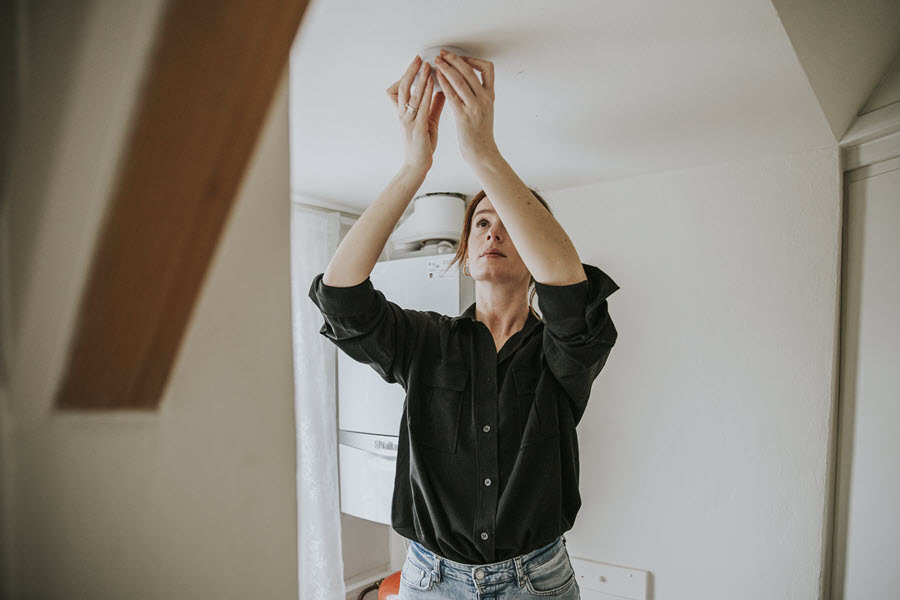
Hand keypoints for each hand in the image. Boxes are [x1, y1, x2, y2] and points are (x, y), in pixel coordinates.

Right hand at [386, 56, 445, 171]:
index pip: (399, 89)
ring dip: (418, 78)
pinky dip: (425, 92)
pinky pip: (420, 106)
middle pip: (403, 86)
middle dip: (410, 70)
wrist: (418, 165)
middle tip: (419, 58)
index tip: (417, 64)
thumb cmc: (422, 144)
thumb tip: (441, 89)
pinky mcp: (416, 127)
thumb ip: (433, 104)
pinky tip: (432, 84)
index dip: (406, 76)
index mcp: (404, 112)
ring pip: (410, 94)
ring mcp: (408, 120)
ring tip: (426, 65)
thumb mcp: (428, 120)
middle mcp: (403, 114)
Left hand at [433, 50, 499, 164]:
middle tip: (443, 53)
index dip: (474, 60)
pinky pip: (452, 95)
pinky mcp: (464, 116)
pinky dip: (443, 83)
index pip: (488, 68)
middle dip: (455, 59)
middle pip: (470, 71)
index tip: (462, 59)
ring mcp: (475, 107)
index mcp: (490, 96)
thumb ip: (478, 96)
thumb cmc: (480, 133)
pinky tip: (435, 78)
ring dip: (446, 68)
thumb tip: (469, 83)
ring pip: (460, 80)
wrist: (482, 152)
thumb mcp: (484, 110)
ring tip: (437, 62)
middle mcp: (484, 98)